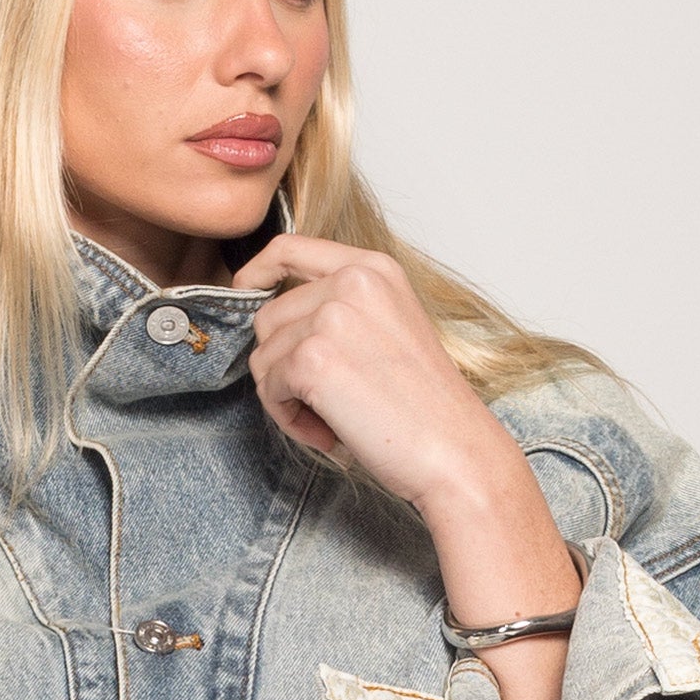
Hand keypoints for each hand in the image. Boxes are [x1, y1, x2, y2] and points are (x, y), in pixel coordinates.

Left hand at [233, 236, 533, 528]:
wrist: (455, 451)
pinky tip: (330, 432)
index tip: (244, 295)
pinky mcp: (311, 359)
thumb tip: (271, 317)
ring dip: (287, 398)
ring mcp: (330, 317)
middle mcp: (352, 282)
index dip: (254, 272)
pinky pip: (269, 389)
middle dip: (282, 366)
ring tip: (333, 420)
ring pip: (264, 357)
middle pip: (268, 317)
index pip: (288, 248)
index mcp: (374, 268)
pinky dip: (290, 419)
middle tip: (323, 403)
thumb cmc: (424, 407)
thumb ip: (339, 309)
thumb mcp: (389, 329)